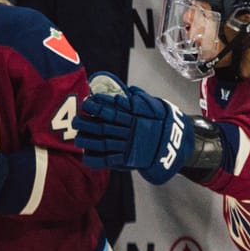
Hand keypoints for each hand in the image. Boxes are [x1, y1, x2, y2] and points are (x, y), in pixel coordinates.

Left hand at [73, 78, 190, 183]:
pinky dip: (97, 159)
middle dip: (88, 123)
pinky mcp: (128, 159)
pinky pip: (109, 159)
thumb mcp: (155, 108)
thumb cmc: (162, 124)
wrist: (174, 145)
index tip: (87, 102)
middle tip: (76, 120)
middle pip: (104, 126)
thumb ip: (140, 100)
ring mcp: (128, 145)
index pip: (113, 109)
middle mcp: (130, 130)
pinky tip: (86, 157)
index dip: (99, 106)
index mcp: (135, 116)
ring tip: (77, 138)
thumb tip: (129, 91)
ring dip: (88, 141)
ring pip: (104, 142)